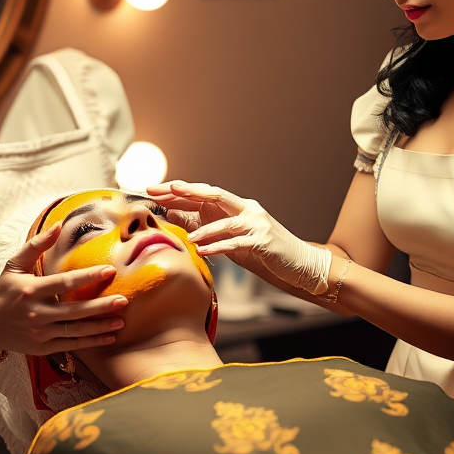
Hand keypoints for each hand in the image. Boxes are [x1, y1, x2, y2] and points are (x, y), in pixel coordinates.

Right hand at [0, 224, 127, 354]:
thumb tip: (58, 225)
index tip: (109, 271)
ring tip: (121, 321)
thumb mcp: (14, 265)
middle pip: (74, 310)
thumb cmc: (4, 291)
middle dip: (100, 306)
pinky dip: (91, 342)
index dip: (87, 277)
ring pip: (75, 330)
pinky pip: (71, 345)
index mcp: (31, 290)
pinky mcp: (42, 348)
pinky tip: (109, 337)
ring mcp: (40, 333)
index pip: (64, 282)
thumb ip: (36, 246)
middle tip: (123, 300)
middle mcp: (36, 313)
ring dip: (100, 327)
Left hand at [147, 181, 332, 293]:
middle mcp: (247, 209)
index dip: (179, 191)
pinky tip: (203, 251)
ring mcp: (257, 223)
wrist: (299, 264)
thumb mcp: (230, 238)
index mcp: (237, 205)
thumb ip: (205, 225)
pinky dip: (218, 246)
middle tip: (161, 191)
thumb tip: (174, 214)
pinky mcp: (263, 241)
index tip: (154, 189)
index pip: (204, 194)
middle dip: (185, 193)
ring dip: (203, 228)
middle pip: (213, 195)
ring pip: (225, 220)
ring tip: (186, 236)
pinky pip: (237, 243)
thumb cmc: (262, 252)